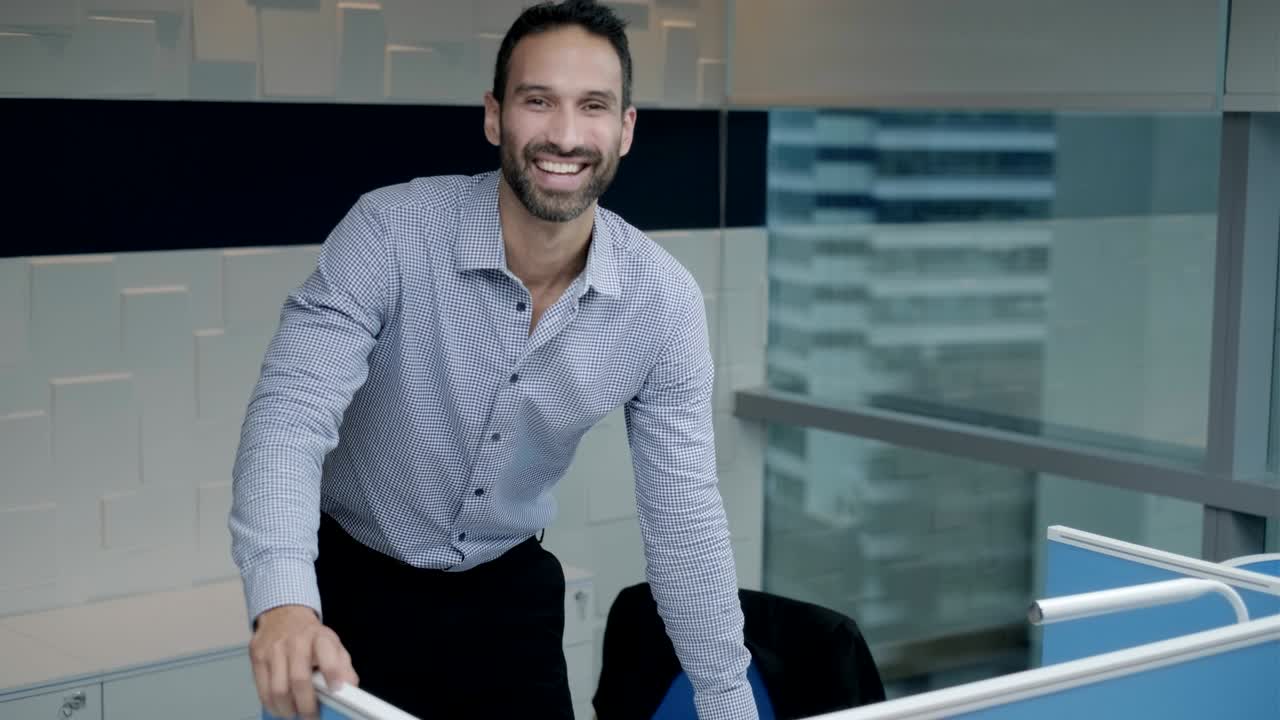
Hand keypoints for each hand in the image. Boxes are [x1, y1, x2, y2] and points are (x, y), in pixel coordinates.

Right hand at [250, 604, 358, 719]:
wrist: (283, 615)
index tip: (336, 689)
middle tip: (312, 717)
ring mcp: (274, 649)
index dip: (332, 671)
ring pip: (278, 689)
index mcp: (319, 636)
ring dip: (288, 709)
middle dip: (307, 705)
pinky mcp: (257, 657)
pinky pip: (263, 690)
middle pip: (299, 679)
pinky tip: (281, 708)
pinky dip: (272, 705)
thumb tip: (349, 688)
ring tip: (296, 714)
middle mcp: (296, 641)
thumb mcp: (333, 645)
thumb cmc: (311, 637)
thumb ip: (343, 667)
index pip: (327, 652)